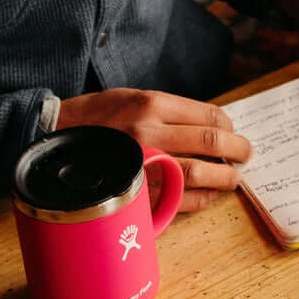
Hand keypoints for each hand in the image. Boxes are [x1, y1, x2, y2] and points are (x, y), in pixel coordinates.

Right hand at [56, 89, 251, 211]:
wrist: (52, 140)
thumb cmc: (97, 118)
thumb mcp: (134, 97)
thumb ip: (171, 111)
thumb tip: (213, 126)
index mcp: (152, 105)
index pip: (210, 115)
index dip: (230, 127)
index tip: (234, 134)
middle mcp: (150, 133)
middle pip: (212, 143)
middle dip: (238, 151)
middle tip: (246, 156)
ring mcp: (142, 165)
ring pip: (200, 174)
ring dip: (225, 178)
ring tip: (233, 179)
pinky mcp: (134, 193)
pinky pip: (179, 200)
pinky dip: (201, 200)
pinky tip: (208, 196)